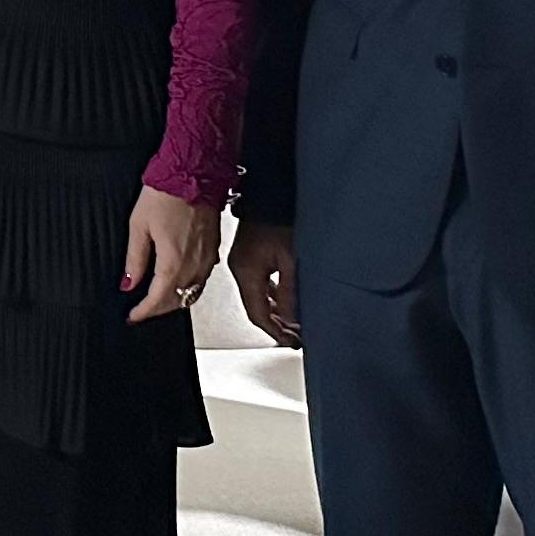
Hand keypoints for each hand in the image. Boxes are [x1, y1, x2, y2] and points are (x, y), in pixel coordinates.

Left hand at [125, 185, 220, 324]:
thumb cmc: (166, 193)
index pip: (158, 300)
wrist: (194, 173)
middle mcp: (195, 265)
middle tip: (141, 310)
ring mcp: (207, 258)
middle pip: (177, 302)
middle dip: (158, 309)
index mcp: (174, 262)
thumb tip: (128, 283)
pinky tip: (177, 281)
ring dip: (175, 301)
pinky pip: (202, 279)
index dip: (143, 312)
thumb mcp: (139, 226)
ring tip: (156, 299)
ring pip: (192, 293)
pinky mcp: (214, 249)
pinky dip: (188, 287)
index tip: (132, 316)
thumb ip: (134, 259)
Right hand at [226, 219, 299, 347]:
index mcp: (246, 273)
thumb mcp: (290, 259)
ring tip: (292, 325)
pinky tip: (284, 302)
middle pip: (256, 307)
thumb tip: (292, 320)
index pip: (258, 313)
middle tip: (294, 338)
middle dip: (276, 325)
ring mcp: (242, 262)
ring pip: (258, 296)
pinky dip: (271, 297)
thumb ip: (290, 292)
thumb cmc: (279, 218)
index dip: (275, 331)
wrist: (270, 193)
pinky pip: (258, 284)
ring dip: (275, 312)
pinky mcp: (248, 256)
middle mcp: (240, 270)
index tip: (291, 342)